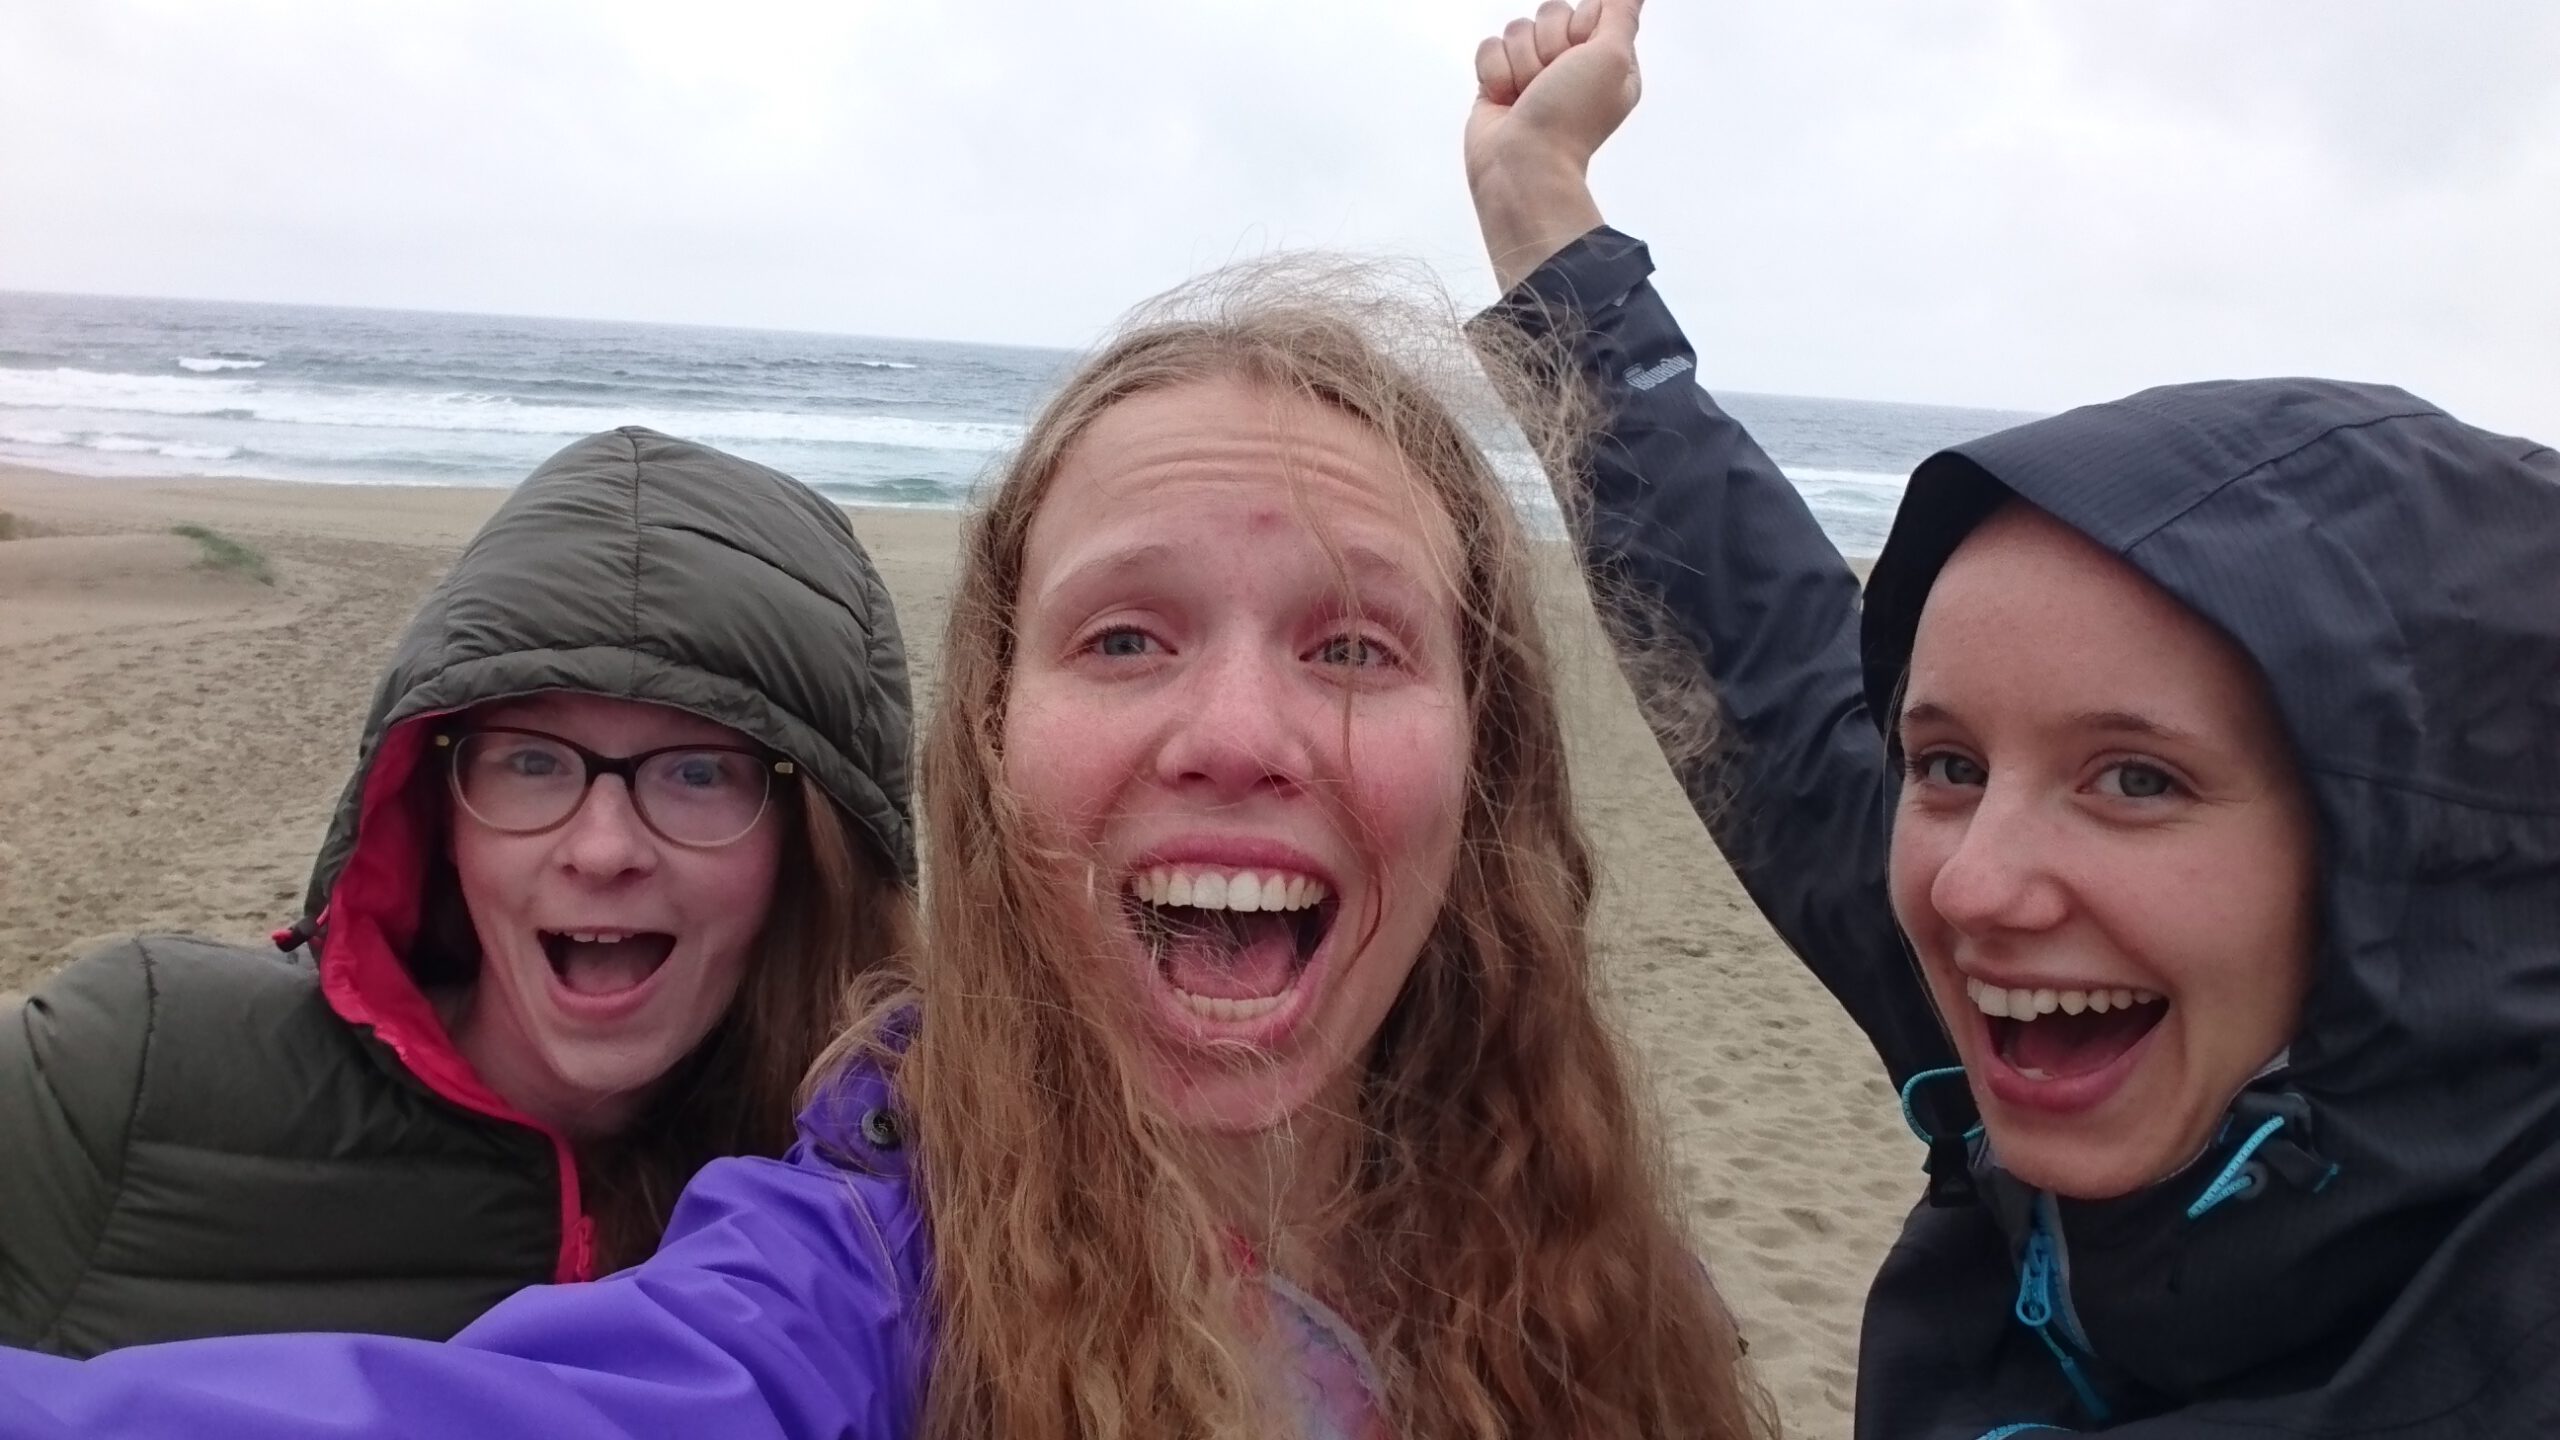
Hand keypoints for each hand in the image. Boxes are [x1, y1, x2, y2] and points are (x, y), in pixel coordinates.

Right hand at [1464, 0, 1642, 290]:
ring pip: (1517, 29)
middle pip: (1550, 13)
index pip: (1589, 8)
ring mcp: (1532, 73)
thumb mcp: (1614, 57)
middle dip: (1547, 45)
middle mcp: (1570, 65)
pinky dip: (1495, 73)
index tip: (1579, 58)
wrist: (1522, 164)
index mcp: (1605, 59)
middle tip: (1551, 82)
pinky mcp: (1499, 83)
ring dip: (1521, 64)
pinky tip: (1505, 99)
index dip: (1579, 27)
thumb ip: (1622, 13)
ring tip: (1527, 96)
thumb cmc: (1570, 119)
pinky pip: (1489, 47)